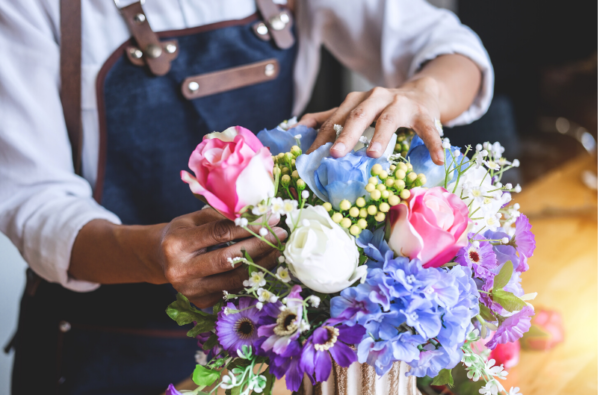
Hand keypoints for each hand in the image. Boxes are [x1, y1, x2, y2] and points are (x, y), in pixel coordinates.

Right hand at [157, 208, 286, 307]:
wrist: (160, 259)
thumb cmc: (182, 233)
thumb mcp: (194, 218)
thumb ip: (222, 216)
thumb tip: (259, 212)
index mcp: (177, 244)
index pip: (220, 233)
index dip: (249, 226)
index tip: (271, 218)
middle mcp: (181, 270)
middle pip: (229, 259)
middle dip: (259, 246)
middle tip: (280, 235)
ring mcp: (191, 290)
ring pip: (234, 279)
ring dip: (261, 264)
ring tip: (278, 250)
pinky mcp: (201, 302)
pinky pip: (233, 289)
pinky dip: (251, 276)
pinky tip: (265, 265)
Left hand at [299, 77, 444, 164]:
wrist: (422, 92)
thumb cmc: (383, 108)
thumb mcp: (355, 109)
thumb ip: (328, 117)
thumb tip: (296, 126)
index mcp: (357, 100)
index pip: (336, 118)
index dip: (322, 137)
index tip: (309, 156)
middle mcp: (377, 98)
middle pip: (358, 115)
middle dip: (345, 134)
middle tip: (335, 154)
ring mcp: (401, 104)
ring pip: (388, 119)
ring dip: (381, 137)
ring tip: (373, 155)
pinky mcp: (424, 113)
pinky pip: (428, 129)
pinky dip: (433, 144)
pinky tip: (437, 159)